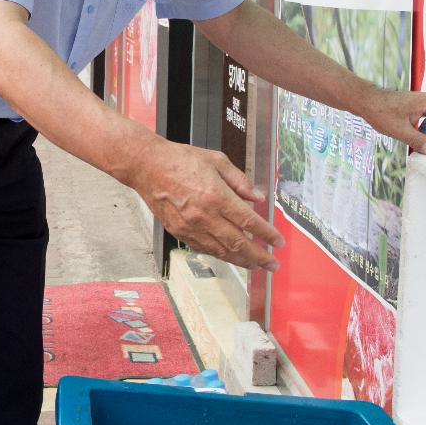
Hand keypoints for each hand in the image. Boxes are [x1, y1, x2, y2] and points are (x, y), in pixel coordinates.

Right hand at [128, 142, 284, 271]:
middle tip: (272, 265)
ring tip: (255, 264)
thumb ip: (240, 181)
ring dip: (241, 260)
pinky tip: (229, 255)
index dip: (267, 235)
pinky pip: (204, 249)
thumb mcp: (217, 161)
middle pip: (238, 244)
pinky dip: (220, 254)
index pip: (249, 222)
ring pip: (221, 252)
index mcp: (217, 196)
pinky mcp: (179, 233)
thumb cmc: (180, 160)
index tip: (278, 242)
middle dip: (259, 257)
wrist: (148, 167)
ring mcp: (191, 227)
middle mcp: (205, 216)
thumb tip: (258, 198)